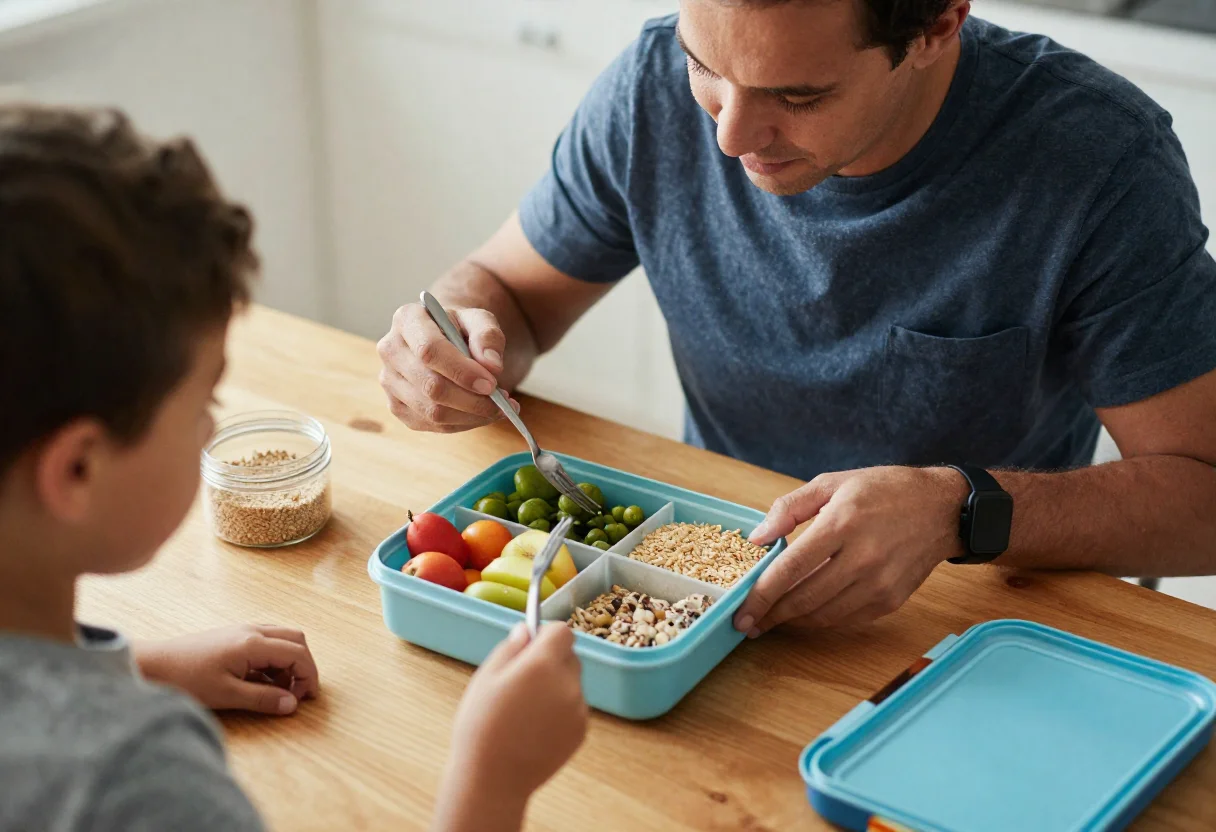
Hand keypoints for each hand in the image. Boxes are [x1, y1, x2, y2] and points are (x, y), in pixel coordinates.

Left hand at [133, 624, 319, 714]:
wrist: (153, 665)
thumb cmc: (185, 679)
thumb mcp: (227, 695)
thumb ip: (263, 698)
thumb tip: (291, 704)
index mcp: (253, 643)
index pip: (297, 653)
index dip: (308, 675)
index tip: (307, 698)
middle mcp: (252, 630)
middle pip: (296, 639)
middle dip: (303, 665)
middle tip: (298, 691)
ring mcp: (242, 630)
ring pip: (282, 637)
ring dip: (289, 661)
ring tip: (279, 688)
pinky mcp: (233, 635)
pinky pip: (266, 640)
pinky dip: (274, 657)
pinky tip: (261, 679)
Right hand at [377, 301, 519, 433]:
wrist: (444, 339)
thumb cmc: (460, 328)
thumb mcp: (480, 320)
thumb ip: (488, 336)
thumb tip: (492, 366)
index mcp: (408, 320)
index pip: (429, 351)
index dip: (462, 371)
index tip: (491, 384)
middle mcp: (391, 350)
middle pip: (430, 386)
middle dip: (472, 400)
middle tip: (502, 402)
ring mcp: (389, 381)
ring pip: (432, 411)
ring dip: (471, 416)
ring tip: (497, 408)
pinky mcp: (397, 406)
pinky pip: (432, 425)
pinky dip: (463, 424)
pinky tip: (479, 413)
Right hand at [433, 623, 587, 830]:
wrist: (494, 779)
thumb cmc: (481, 726)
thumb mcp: (485, 678)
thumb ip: (510, 648)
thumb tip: (526, 629)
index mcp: (541, 664)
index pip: (562, 632)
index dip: (547, 634)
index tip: (532, 645)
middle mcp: (567, 683)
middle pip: (570, 656)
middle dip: (552, 660)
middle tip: (523, 680)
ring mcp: (578, 709)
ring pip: (572, 683)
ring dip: (556, 686)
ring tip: (525, 710)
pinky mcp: (581, 731)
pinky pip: (574, 708)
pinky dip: (561, 710)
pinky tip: (535, 728)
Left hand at [734, 466, 968, 633]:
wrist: (942, 509)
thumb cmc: (884, 490)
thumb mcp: (832, 483)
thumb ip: (789, 508)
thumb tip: (757, 538)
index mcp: (842, 523)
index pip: (791, 569)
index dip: (761, 595)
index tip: (741, 613)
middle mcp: (862, 558)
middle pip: (804, 599)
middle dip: (771, 616)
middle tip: (748, 623)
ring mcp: (879, 583)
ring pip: (824, 615)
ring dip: (793, 621)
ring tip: (772, 620)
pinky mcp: (892, 600)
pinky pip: (846, 619)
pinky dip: (821, 619)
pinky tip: (806, 614)